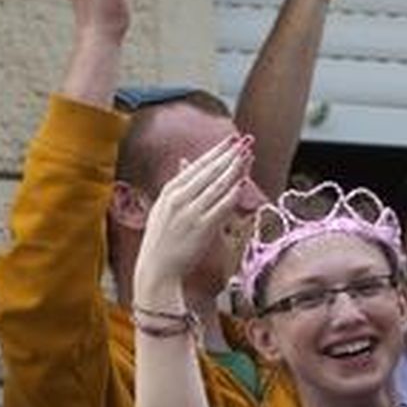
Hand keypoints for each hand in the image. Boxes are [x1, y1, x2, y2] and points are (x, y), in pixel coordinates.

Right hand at [132, 135, 253, 297]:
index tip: (233, 139)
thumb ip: (178, 183)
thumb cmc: (163, 238)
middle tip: (247, 141)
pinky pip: (221, 207)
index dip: (217, 151)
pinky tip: (243, 183)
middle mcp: (178, 198)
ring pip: (217, 185)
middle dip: (230, 154)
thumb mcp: (165, 206)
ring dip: (235, 168)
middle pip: (210, 171)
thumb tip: (185, 161)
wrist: (157, 268)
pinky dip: (232, 194)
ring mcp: (190, 212)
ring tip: (249, 155)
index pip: (198, 165)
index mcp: (170, 190)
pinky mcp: (201, 228)